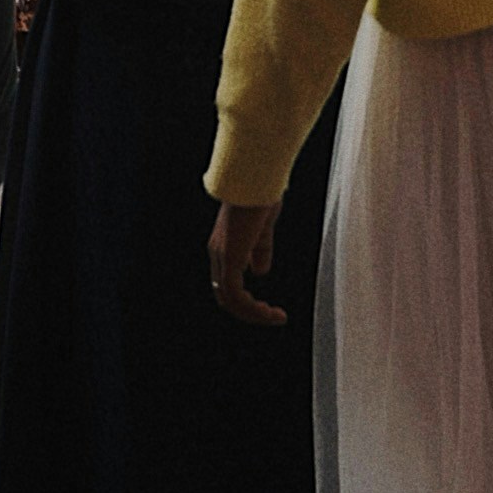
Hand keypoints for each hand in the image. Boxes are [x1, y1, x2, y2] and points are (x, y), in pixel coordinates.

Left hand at [207, 199, 287, 326]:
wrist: (255, 175)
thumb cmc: (260, 191)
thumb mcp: (263, 226)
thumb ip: (261, 248)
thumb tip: (259, 271)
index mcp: (224, 245)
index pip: (227, 283)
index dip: (246, 299)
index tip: (268, 306)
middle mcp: (218, 252)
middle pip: (225, 295)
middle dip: (249, 311)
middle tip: (272, 316)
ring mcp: (222, 255)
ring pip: (230, 300)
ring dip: (253, 314)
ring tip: (274, 317)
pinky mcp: (230, 257)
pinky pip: (236, 294)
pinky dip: (252, 309)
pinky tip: (269, 311)